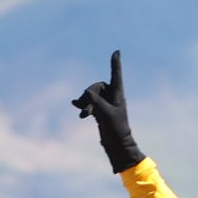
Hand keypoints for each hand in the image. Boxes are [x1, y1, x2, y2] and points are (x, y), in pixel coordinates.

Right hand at [72, 50, 144, 173]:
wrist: (117, 145)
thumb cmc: (116, 130)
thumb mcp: (106, 115)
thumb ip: (96, 103)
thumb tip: (86, 93)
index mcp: (118, 95)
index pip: (116, 76)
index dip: (115, 64)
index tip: (117, 52)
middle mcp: (112, 97)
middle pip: (96, 86)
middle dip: (88, 95)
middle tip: (85, 106)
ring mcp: (105, 103)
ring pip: (90, 95)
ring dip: (84, 102)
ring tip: (81, 113)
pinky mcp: (99, 110)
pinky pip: (89, 103)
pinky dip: (83, 106)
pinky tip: (78, 112)